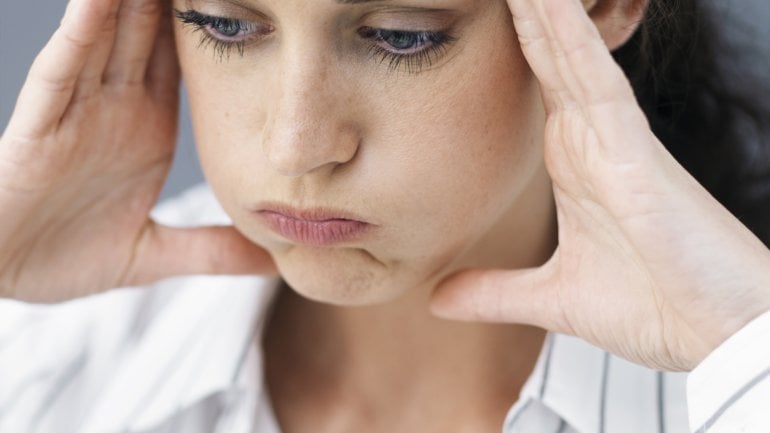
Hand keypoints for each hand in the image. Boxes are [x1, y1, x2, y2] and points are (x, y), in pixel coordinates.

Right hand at [0, 0, 273, 302]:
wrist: (0, 278)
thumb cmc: (66, 256)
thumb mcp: (155, 254)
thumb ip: (212, 250)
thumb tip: (275, 261)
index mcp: (148, 129)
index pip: (185, 64)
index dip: (215, 27)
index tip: (250, 2)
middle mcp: (116, 110)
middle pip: (149, 35)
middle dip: (174, 2)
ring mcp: (76, 114)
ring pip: (106, 39)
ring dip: (127, 2)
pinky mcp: (39, 130)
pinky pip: (60, 73)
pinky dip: (78, 36)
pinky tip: (99, 2)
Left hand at [430, 0, 769, 370]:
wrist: (715, 338)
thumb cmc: (654, 308)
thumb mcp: (552, 299)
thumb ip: (493, 291)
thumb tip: (438, 299)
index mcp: (572, 161)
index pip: (531, 85)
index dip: (508, 42)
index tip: (471, 12)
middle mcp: (592, 138)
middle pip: (547, 55)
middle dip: (522, 12)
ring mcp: (615, 138)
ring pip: (569, 54)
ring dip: (541, 10)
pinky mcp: (635, 152)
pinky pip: (597, 81)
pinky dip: (571, 40)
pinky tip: (546, 5)